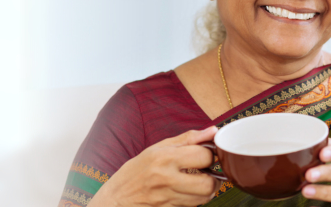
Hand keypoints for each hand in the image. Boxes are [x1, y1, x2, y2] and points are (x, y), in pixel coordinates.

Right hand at [88, 127, 220, 206]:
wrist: (117, 199)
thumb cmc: (136, 171)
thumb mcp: (157, 148)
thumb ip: (188, 139)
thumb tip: (213, 131)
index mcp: (164, 158)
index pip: (204, 156)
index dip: (210, 154)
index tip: (206, 154)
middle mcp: (167, 179)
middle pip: (208, 184)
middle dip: (214, 177)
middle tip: (208, 172)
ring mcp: (169, 197)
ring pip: (204, 197)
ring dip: (208, 190)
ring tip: (200, 182)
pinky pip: (194, 205)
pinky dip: (197, 199)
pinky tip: (188, 191)